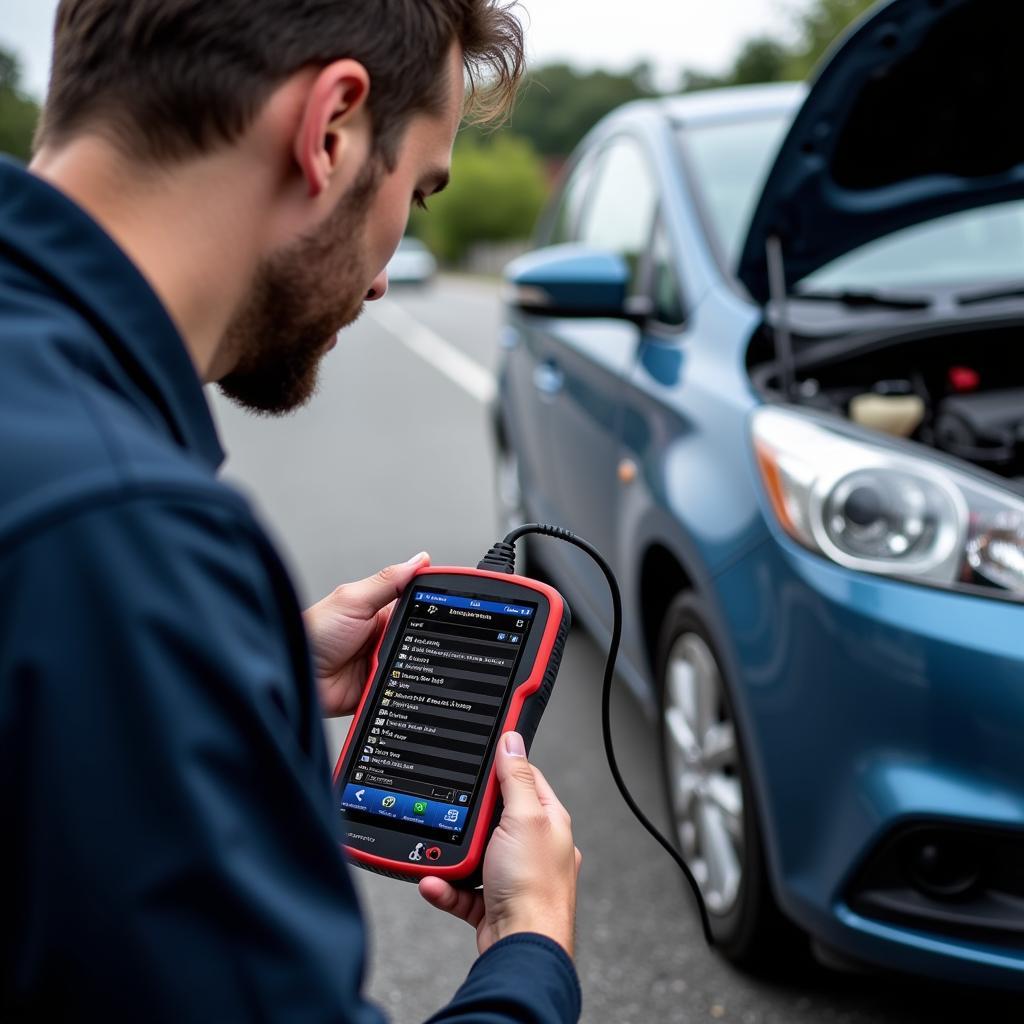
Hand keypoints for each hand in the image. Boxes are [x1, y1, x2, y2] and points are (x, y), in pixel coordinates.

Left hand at [304, 552, 429, 717]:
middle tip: (418, 636)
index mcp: (380, 609)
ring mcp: (384, 661)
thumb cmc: (313, 633)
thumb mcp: (353, 600)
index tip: (457, 598)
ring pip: (417, 662)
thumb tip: (420, 560)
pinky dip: (406, 686)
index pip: (418, 601)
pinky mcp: (381, 686)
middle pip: (423, 633)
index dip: (437, 600)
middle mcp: (384, 634)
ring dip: (414, 663)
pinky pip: (404, 687)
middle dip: (426, 637)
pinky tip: (399, 681)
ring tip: (399, 659)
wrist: (296, 677)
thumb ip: (388, 581)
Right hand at [419, 732, 580, 956]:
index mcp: (547, 820)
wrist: (522, 951)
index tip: (484, 747)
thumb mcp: (523, 818)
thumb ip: (516, 779)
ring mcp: (511, 874)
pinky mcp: (492, 902)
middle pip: (493, 815)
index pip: (525, 778)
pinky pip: (461, 887)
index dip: (504, 762)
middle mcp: (532, 846)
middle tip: (453, 809)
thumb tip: (512, 741)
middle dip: (468, 816)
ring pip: (473, 853)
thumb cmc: (535, 889)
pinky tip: (434, 882)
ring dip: (450, 854)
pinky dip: (445, 885)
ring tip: (435, 853)